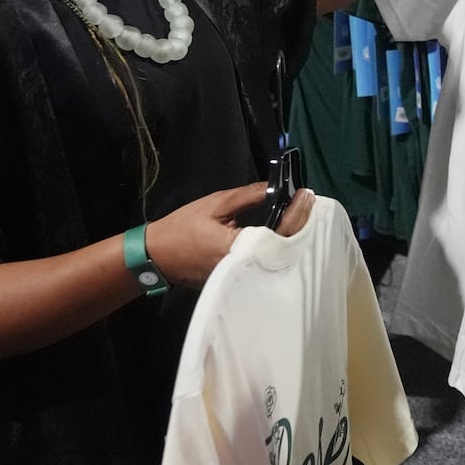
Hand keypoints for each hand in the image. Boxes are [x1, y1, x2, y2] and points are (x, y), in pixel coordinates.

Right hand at [143, 183, 315, 285]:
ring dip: (292, 233)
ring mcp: (245, 275)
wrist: (156, 256)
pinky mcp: (241, 277)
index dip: (297, 213)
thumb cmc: (182, 228)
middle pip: (286, 246)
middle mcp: (247, 267)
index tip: (306, 194)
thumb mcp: (215, 205)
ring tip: (302, 210)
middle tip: (308, 200)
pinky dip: (279, 244)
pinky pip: (267, 260)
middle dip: (301, 223)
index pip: (280, 232)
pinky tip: (285, 227)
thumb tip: (273, 186)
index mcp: (241, 248)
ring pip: (278, 255)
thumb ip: (247, 196)